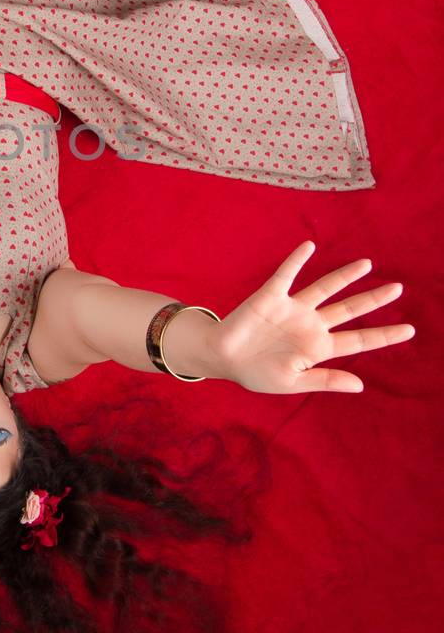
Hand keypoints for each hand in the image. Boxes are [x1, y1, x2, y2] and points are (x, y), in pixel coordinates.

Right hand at [209, 241, 415, 394]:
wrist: (222, 358)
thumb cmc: (256, 374)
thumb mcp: (292, 383)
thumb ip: (325, 380)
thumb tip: (360, 385)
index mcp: (318, 348)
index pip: (358, 340)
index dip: (383, 335)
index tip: (410, 330)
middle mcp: (310, 324)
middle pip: (349, 310)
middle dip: (373, 300)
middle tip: (398, 289)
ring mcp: (292, 308)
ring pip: (324, 288)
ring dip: (344, 276)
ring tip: (367, 264)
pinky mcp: (271, 296)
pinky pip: (286, 274)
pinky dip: (297, 260)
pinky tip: (309, 247)